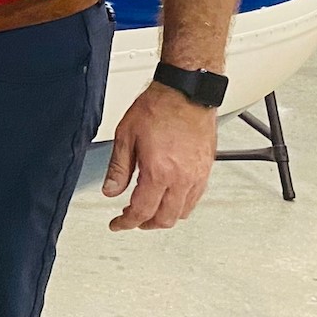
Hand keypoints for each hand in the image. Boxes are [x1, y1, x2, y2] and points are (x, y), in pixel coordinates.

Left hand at [103, 82, 216, 229]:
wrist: (186, 92)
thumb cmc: (158, 107)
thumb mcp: (126, 136)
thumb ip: (118, 168)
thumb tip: (110, 190)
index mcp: (159, 172)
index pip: (142, 211)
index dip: (126, 223)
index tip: (117, 224)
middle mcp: (182, 178)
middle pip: (164, 219)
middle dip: (145, 224)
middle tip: (131, 220)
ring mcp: (198, 175)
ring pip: (183, 212)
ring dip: (164, 217)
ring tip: (149, 211)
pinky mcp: (207, 169)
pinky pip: (195, 199)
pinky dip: (181, 206)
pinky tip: (170, 199)